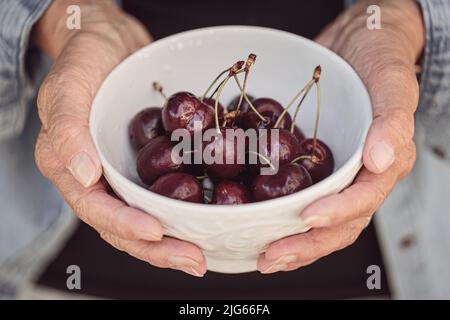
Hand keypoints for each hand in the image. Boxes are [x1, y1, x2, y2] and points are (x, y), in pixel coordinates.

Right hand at [34, 0, 205, 276]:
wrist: (113, 42)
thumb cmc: (85, 58)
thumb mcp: (68, 85)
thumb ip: (67, 129)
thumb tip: (83, 176)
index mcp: (70, 167)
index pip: (95, 208)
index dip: (124, 225)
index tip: (156, 232)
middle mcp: (97, 179)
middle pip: (123, 226)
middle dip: (157, 248)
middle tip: (194, 261)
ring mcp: (124, 175)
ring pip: (146, 217)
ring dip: (173, 241)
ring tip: (202, 256)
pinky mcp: (148, 166)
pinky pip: (163, 195)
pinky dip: (181, 213)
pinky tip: (205, 222)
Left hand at [258, 0, 423, 272]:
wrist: (355, 44)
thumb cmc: (379, 59)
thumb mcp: (391, 81)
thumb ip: (392, 121)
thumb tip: (380, 159)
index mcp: (385, 164)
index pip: (363, 199)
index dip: (337, 212)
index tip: (307, 218)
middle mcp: (359, 178)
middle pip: (339, 225)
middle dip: (307, 245)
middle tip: (272, 256)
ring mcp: (334, 176)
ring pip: (318, 223)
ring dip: (292, 244)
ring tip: (263, 257)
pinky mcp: (312, 169)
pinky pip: (299, 200)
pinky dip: (282, 221)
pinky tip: (259, 229)